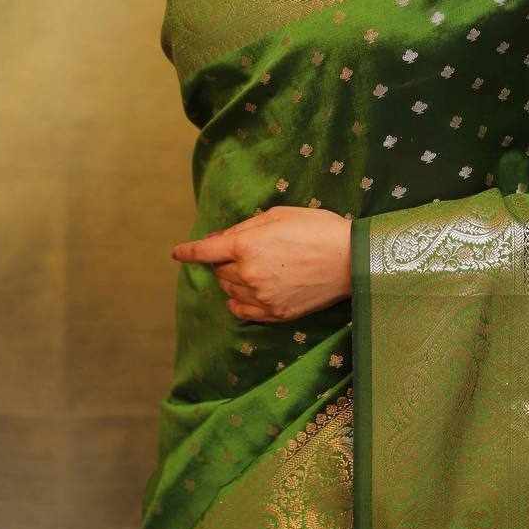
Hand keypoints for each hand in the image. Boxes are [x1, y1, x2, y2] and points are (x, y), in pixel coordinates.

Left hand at [169, 204, 351, 322]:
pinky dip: (238, 303)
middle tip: (243, 252)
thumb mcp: (279, 215)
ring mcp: (261, 295)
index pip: (205, 251)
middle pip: (219, 271)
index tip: (177, 252)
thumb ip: (244, 227)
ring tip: (252, 270)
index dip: (188, 251)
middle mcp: (248, 272)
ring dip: (232, 280)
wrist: (351, 258)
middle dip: (223, 261)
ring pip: (230, 290)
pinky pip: (243, 311)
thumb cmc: (317, 228)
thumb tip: (217, 240)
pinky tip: (244, 296)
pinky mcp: (275, 313)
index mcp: (247, 244)